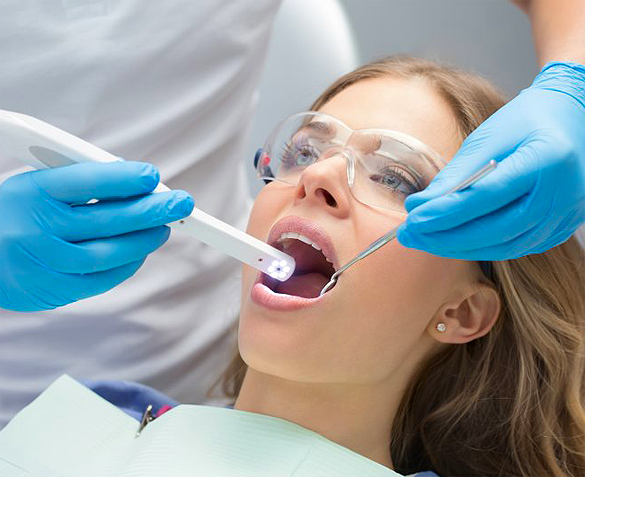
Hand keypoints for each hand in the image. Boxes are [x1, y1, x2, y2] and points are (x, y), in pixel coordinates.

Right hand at [0, 161, 193, 310]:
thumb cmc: (12, 216)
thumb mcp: (35, 188)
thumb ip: (79, 184)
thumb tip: (134, 185)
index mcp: (30, 192)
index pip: (87, 181)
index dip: (124, 178)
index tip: (152, 176)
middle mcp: (36, 228)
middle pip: (107, 218)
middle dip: (152, 209)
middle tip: (180, 203)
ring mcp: (45, 262)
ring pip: (110, 252)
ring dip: (145, 239)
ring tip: (164, 227)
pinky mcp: (53, 289)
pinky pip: (101, 278)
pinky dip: (127, 264)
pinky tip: (141, 251)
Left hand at [397, 62, 584, 259]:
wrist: (577, 118)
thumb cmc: (529, 120)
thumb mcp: (490, 135)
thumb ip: (457, 174)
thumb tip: (420, 207)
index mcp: (548, 160)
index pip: (486, 196)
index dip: (445, 213)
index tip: (412, 220)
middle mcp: (563, 195)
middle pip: (494, 230)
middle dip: (445, 237)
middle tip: (409, 235)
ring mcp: (566, 216)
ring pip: (503, 247)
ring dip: (458, 247)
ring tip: (424, 239)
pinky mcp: (560, 230)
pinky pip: (514, 247)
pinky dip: (481, 247)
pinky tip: (454, 241)